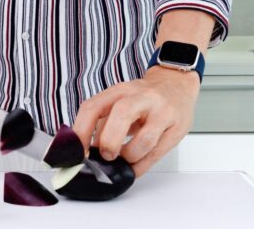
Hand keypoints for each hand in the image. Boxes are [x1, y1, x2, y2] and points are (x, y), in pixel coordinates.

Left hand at [73, 66, 199, 176]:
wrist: (176, 86)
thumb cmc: (143, 99)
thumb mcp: (119, 103)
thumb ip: (102, 124)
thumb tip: (88, 150)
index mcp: (120, 90)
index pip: (93, 107)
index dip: (82, 131)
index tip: (77, 152)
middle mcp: (141, 97)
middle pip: (122, 113)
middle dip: (110, 141)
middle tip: (106, 155)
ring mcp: (162, 111)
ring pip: (145, 139)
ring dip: (129, 156)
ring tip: (124, 160)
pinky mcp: (177, 128)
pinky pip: (157, 153)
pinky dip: (141, 166)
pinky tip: (134, 167)